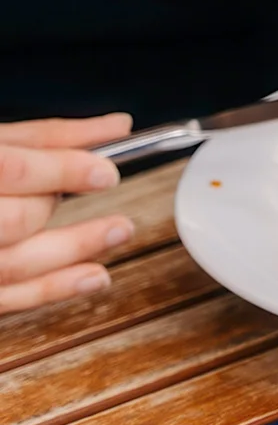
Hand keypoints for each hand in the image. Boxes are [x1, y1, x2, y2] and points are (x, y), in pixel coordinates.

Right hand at [0, 117, 134, 312]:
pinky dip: (54, 288)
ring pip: (16, 263)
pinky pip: (9, 296)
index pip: (12, 169)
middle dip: (58, 202)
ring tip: (119, 230)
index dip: (63, 170)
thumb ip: (49, 136)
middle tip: (102, 182)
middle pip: (15, 218)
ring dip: (75, 250)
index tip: (106, 171)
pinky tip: (93, 275)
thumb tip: (115, 128)